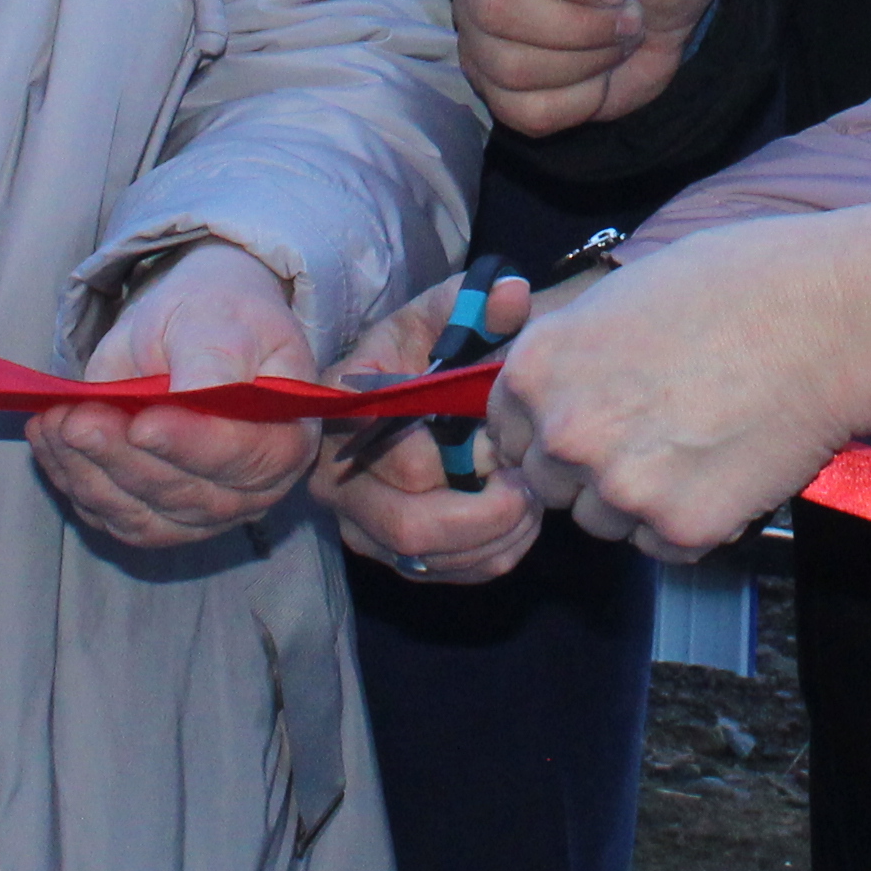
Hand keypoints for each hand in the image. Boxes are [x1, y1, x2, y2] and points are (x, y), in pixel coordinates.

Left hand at [30, 241, 320, 548]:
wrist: (195, 331)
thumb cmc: (217, 320)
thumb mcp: (221, 318)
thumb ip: (213, 359)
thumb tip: (193, 395)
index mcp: (286, 435)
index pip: (243, 456)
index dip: (191, 444)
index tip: (142, 423)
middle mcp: (251, 490)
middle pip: (185, 493)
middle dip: (123, 457)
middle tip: (77, 418)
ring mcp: (203, 513)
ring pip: (141, 514)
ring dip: (89, 473)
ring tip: (55, 423)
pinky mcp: (156, 518)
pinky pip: (112, 516)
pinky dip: (74, 482)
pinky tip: (51, 441)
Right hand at [320, 271, 540, 586]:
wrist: (406, 380)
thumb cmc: (424, 345)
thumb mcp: (446, 312)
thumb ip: (479, 303)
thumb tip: (513, 297)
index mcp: (344, 410)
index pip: (396, 454)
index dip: (458, 456)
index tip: (504, 441)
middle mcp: (335, 474)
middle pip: (410, 523)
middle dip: (485, 515)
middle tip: (531, 488)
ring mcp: (357, 518)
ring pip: (426, 556)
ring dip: (494, 537)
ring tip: (534, 500)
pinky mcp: (385, 548)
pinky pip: (439, 572)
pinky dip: (489, 554)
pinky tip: (521, 521)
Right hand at [455, 0, 737, 137]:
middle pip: (498, 10)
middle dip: (584, 25)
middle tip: (633, 14)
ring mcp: (483, 27)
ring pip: (508, 67)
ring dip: (586, 63)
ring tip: (619, 36)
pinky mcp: (500, 81)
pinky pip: (522, 112)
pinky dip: (577, 102)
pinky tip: (600, 71)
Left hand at [491, 192, 870, 560]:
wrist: (833, 320)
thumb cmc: (740, 285)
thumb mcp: (624, 296)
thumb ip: (574, 352)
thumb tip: (555, 390)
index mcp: (538, 366)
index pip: (507, 429)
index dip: (549, 426)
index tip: (592, 418)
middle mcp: (564, 433)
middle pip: (549, 484)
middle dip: (590, 468)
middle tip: (658, 431)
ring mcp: (619, 488)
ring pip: (604, 520)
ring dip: (641, 498)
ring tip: (703, 442)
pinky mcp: (680, 529)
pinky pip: (663, 545)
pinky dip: (692, 520)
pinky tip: (731, 466)